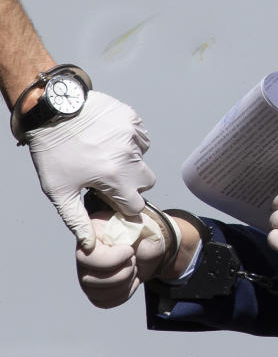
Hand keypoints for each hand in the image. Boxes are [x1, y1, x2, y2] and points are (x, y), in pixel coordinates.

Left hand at [26, 91, 155, 251]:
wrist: (52, 111)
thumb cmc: (53, 152)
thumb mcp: (59, 191)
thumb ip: (77, 220)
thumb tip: (90, 245)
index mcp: (115, 177)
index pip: (136, 205)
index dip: (122, 205)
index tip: (107, 198)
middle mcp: (130, 156)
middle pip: (146, 182)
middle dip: (132, 184)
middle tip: (107, 176)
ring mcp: (133, 135)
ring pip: (143, 158)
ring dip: (130, 160)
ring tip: (104, 154)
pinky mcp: (133, 119)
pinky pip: (140, 137)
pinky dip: (129, 141)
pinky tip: (108, 138)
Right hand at [75, 210, 168, 307]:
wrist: (148, 248)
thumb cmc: (142, 232)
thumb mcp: (138, 221)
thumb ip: (128, 217)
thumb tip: (124, 215)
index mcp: (91, 235)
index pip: (87, 257)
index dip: (112, 259)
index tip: (130, 251)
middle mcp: (82, 256)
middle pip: (90, 280)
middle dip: (123, 271)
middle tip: (134, 258)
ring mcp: (86, 275)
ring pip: (98, 293)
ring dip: (125, 282)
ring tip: (132, 267)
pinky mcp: (94, 290)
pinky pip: (104, 302)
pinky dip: (124, 293)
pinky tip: (131, 279)